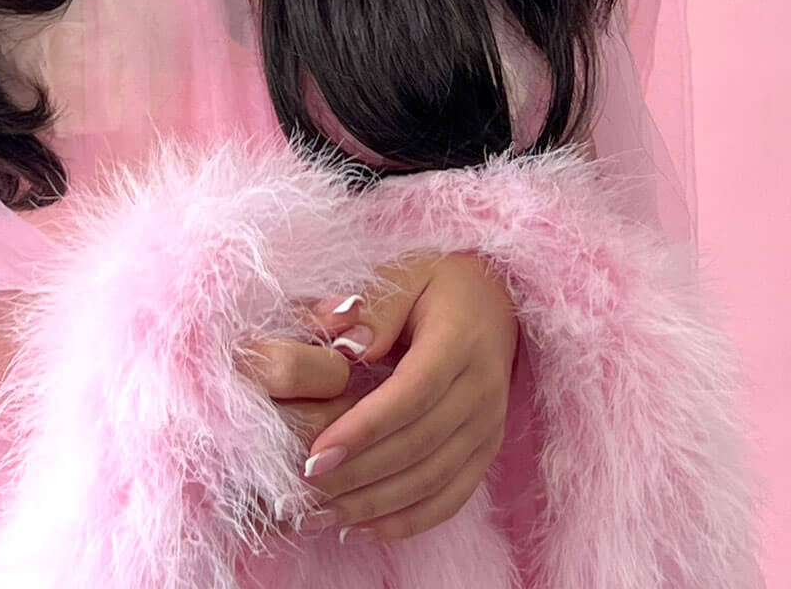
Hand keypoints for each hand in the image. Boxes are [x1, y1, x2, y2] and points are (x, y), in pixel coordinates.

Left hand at [238, 250, 518, 545]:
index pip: (412, 394)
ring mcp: (488, 426)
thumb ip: (376, 307)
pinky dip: (409, 520)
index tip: (316, 453)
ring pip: (434, 480)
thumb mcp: (406, 273)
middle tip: (304, 485)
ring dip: (377, 504)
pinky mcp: (487, 450)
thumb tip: (346, 346)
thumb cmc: (436, 283)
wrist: (495, 298)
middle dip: (360, 473)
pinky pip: (451, 497)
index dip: (364, 428)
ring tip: (322, 514)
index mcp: (460, 341)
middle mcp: (482, 389)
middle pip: (420, 444)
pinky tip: (364, 526)